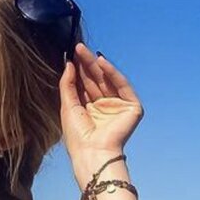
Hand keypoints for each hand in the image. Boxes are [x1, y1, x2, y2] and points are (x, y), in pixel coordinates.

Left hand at [60, 43, 144, 160]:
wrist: (92, 153)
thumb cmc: (77, 137)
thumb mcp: (68, 106)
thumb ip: (68, 85)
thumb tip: (69, 63)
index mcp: (90, 110)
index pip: (85, 85)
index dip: (79, 69)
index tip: (70, 54)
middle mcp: (105, 107)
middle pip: (96, 80)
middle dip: (86, 64)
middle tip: (78, 47)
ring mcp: (118, 107)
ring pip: (107, 80)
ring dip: (96, 65)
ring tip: (83, 50)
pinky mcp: (132, 108)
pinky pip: (122, 86)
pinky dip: (113, 73)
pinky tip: (101, 61)